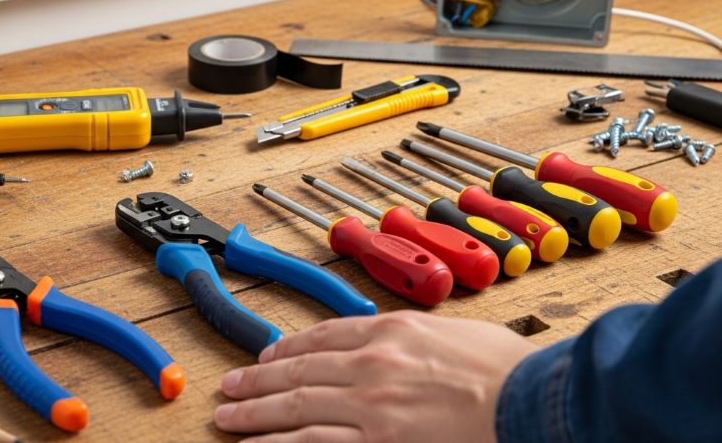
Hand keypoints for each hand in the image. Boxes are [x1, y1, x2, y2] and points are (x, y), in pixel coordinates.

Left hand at [214, 310, 538, 442]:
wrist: (534, 402)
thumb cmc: (509, 370)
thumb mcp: (454, 333)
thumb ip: (413, 338)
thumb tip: (388, 342)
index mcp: (391, 331)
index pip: (323, 335)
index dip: (287, 347)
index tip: (267, 354)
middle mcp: (372, 365)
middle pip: (298, 371)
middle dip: (257, 381)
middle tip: (229, 387)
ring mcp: (371, 406)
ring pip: (296, 408)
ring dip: (256, 413)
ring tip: (228, 418)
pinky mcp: (378, 442)